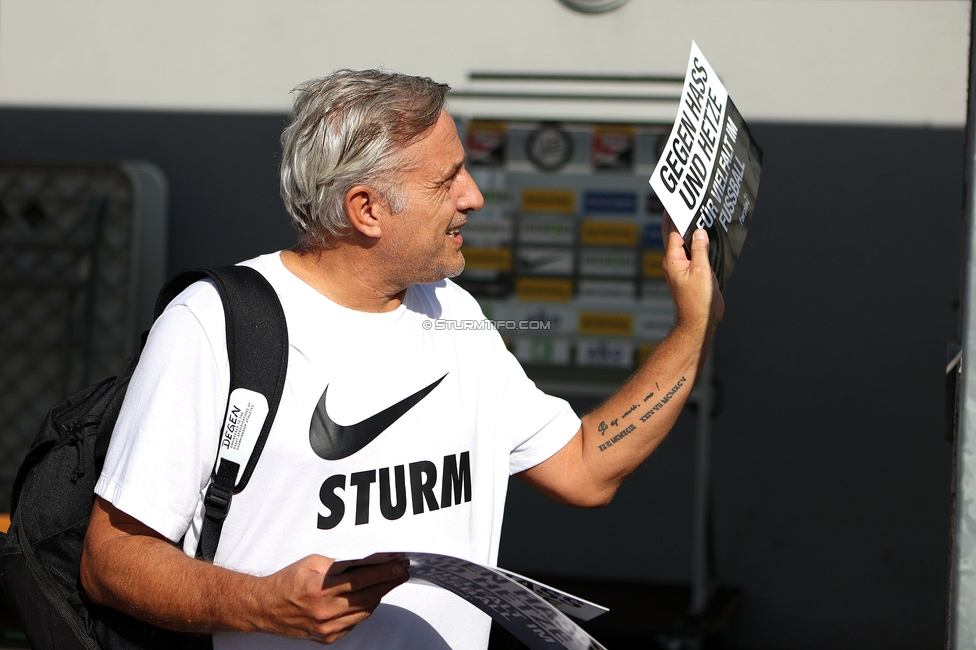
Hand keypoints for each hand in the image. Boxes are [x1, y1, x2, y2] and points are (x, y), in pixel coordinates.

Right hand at [255, 554, 408, 643]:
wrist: (265, 608)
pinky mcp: (327, 637)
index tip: (398, 567)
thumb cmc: (286, 583)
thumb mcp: (310, 563)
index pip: (361, 580)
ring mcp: (327, 627)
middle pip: (368, 597)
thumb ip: (337, 563)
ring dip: (379, 596)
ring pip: (364, 612)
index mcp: (320, 589)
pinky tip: (369, 598)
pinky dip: (364, 609)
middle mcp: (325, 611)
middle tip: (400, 574)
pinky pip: (354, 622)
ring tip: (388, 583)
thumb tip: (364, 561)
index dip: (383, 573)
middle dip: (387, 584)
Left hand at [662, 214, 723, 334]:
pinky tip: (704, 237)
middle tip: (685, 203)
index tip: (677, 201)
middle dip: (680, 220)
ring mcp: (683, 267)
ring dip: (690, 231)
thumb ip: (700, 249)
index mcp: (672, 260)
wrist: (700, 320)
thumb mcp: (702, 271)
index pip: (672, 231)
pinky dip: (698, 244)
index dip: (676, 215)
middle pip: (676, 235)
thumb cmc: (697, 301)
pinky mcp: (692, 272)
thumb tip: (699, 232)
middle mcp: (675, 262)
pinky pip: (694, 253)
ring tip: (695, 215)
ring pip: (685, 244)